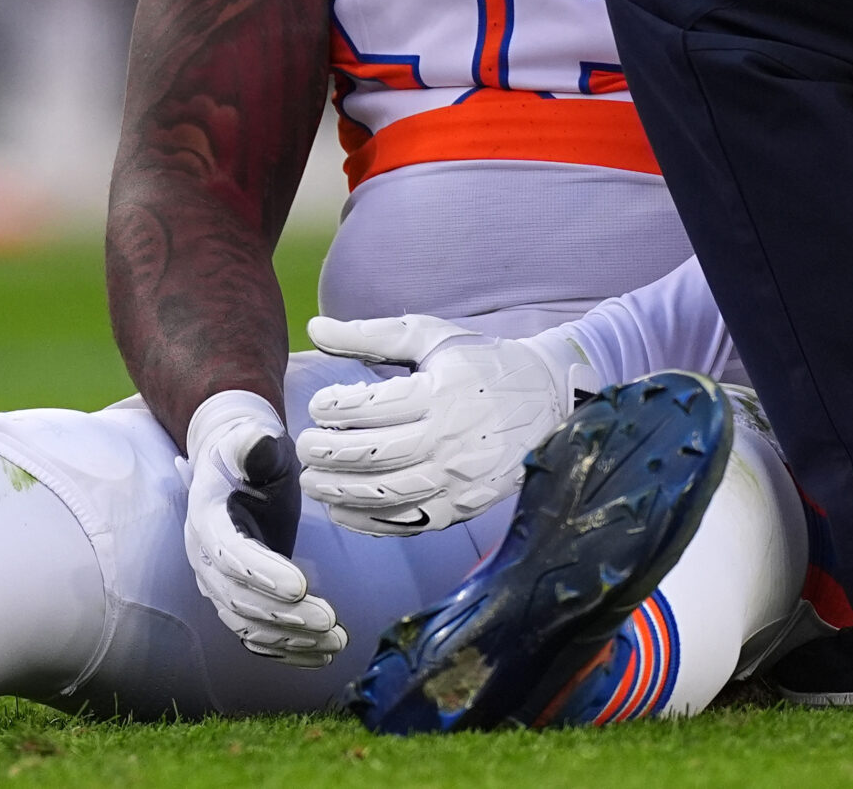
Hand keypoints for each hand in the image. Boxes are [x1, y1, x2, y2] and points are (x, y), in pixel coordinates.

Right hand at [180, 391, 344, 666]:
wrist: (233, 468)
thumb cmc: (248, 452)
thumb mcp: (251, 440)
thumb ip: (254, 445)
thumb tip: (256, 441)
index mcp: (206, 519)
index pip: (230, 555)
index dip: (262, 574)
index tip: (301, 586)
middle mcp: (205, 559)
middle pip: (239, 599)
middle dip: (285, 616)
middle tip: (330, 621)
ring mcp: (218, 585)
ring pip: (248, 626)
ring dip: (291, 639)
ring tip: (337, 641)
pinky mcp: (238, 600)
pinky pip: (257, 637)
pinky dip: (288, 651)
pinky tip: (324, 654)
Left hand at [298, 314, 599, 536]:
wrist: (548, 401)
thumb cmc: (483, 363)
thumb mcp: (432, 338)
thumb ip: (371, 335)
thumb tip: (314, 329)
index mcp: (441, 394)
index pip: (374, 407)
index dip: (336, 408)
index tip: (318, 406)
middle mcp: (449, 440)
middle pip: (374, 455)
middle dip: (328, 453)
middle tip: (303, 448)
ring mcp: (457, 480)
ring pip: (386, 494)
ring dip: (340, 491)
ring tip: (312, 481)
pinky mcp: (462, 508)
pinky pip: (407, 523)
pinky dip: (368, 521)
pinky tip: (342, 509)